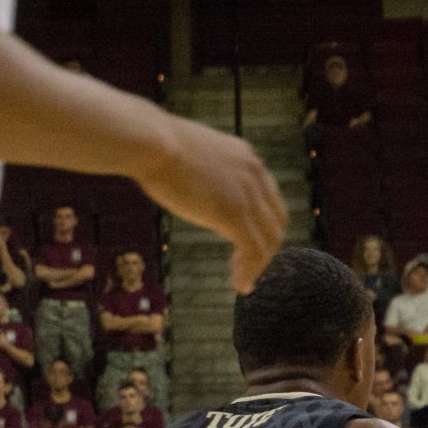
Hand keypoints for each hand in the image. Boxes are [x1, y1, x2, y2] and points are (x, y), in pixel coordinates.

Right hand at [137, 118, 287, 291]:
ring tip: (244, 281)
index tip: (252, 241)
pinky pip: (252, 251)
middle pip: (276, 221)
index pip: (270, 197)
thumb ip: (207, 171)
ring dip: (258, 265)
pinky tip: (241, 285)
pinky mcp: (234, 214)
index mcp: (246, 157)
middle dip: (267, 247)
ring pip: (268, 241)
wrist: (150, 142)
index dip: (265, 224)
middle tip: (250, 266)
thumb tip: (197, 185)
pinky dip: (249, 272)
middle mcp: (254, 175)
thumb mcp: (194, 154)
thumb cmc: (155, 144)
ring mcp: (246, 195)